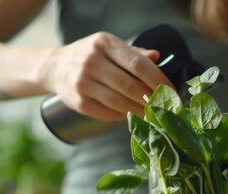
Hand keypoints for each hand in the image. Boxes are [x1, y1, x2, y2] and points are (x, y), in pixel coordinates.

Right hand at [39, 31, 172, 120]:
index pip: (138, 64)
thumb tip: (157, 57)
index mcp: (105, 43)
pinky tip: (130, 114)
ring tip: (151, 114)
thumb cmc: (91, 56)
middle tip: (163, 107)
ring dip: (139, 111)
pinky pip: (107, 113)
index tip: (171, 91)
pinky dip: (122, 116)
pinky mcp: (79, 102)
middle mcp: (92, 61)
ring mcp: (83, 82)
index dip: (158, 80)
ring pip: (119, 102)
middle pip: (130, 86)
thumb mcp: (110, 47)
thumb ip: (134, 54)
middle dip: (150, 99)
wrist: (56, 67)